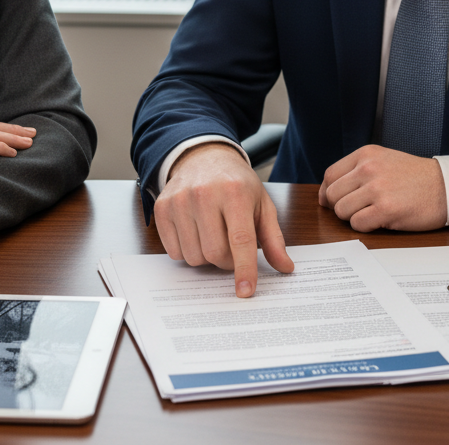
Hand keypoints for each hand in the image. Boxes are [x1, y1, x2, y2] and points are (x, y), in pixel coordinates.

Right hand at [154, 143, 294, 297]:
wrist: (204, 157)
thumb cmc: (236, 183)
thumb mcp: (262, 204)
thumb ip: (274, 238)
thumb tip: (285, 267)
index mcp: (235, 192)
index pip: (240, 240)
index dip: (244, 269)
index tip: (245, 291)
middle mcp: (204, 194)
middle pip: (215, 253)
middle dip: (227, 262)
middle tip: (232, 249)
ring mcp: (180, 201)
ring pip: (193, 257)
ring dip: (206, 258)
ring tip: (213, 236)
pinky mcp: (162, 208)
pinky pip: (174, 252)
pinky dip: (187, 252)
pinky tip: (195, 233)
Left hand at [318, 145, 447, 231]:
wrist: (446, 187)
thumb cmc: (415, 177)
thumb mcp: (383, 161)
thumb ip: (355, 172)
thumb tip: (326, 195)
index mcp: (365, 154)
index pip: (330, 175)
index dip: (328, 192)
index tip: (333, 201)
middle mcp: (368, 168)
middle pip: (332, 195)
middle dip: (341, 206)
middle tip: (359, 209)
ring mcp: (377, 188)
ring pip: (342, 211)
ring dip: (354, 217)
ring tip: (372, 213)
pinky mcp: (386, 209)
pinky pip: (357, 224)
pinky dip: (365, 226)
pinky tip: (380, 220)